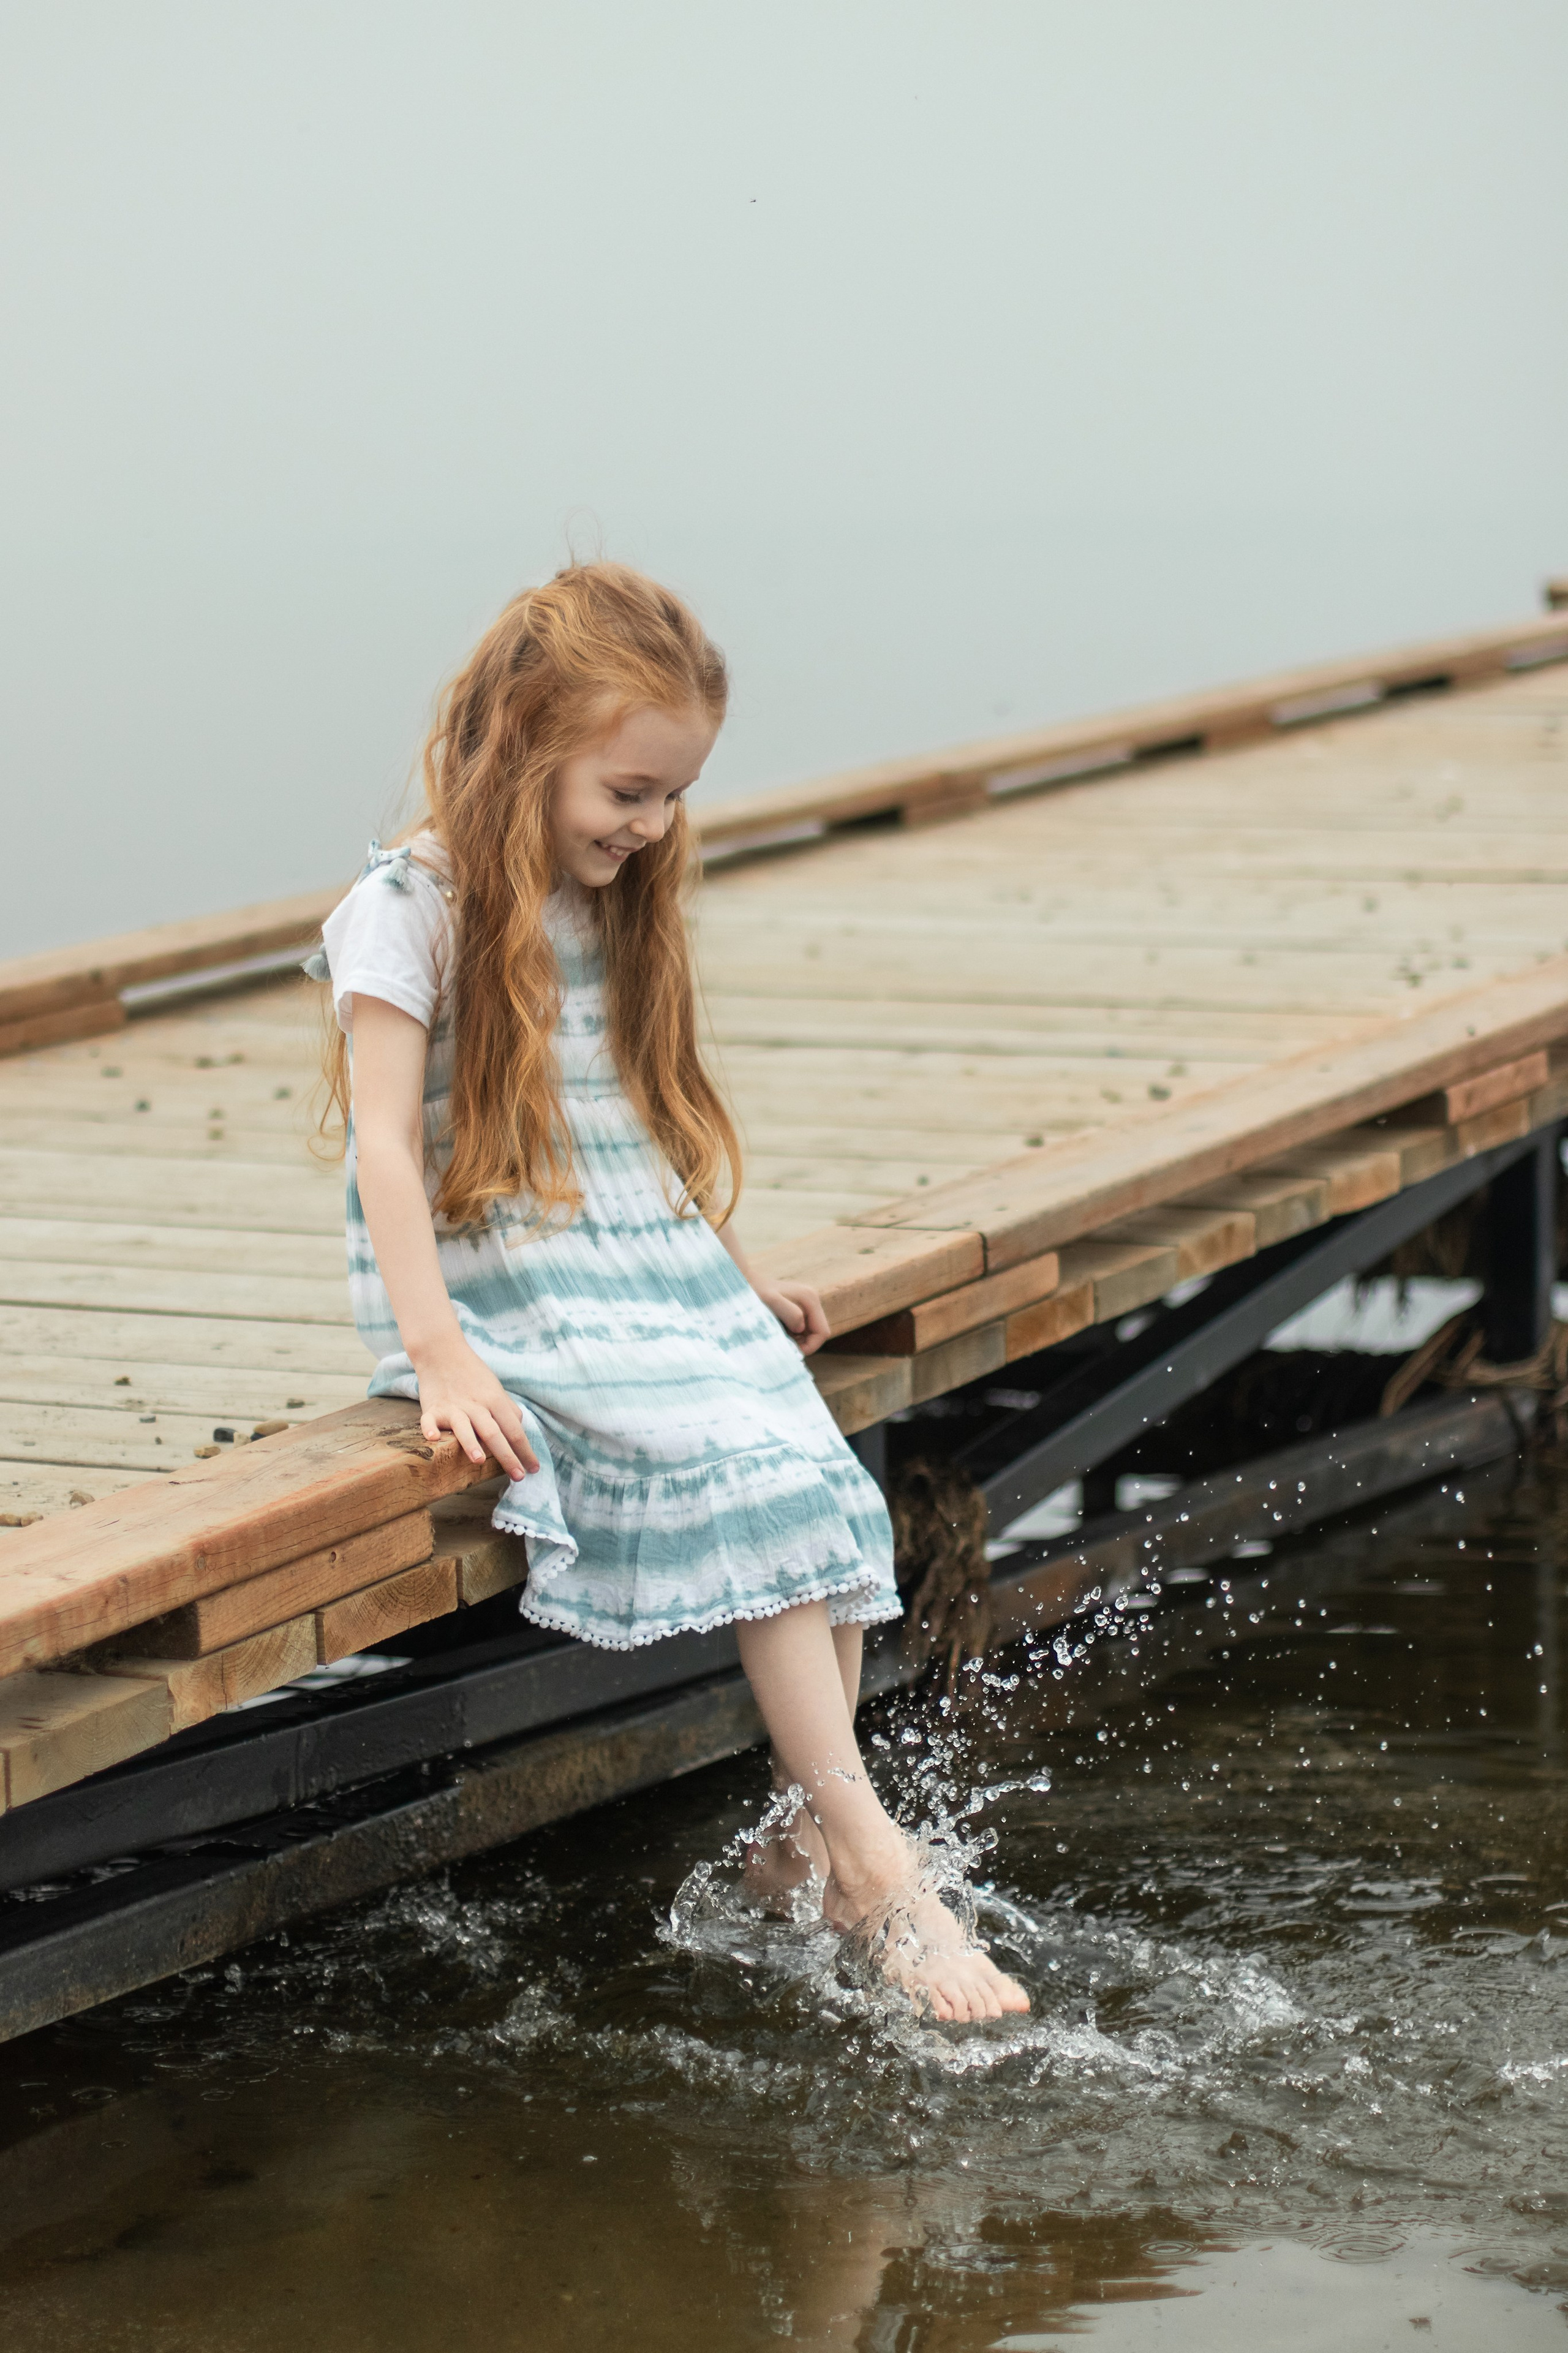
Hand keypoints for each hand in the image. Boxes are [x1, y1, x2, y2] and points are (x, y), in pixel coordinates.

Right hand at [410, 1334, 539, 1478]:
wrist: (442, 1352)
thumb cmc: (473, 1374)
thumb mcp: (496, 1388)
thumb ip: (508, 1409)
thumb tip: (520, 1429)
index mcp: (495, 1400)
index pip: (514, 1430)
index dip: (526, 1450)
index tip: (534, 1469)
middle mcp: (476, 1404)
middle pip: (494, 1432)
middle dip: (507, 1456)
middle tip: (519, 1476)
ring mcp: (453, 1406)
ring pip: (464, 1426)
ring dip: (470, 1443)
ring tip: (478, 1460)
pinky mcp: (432, 1407)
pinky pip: (429, 1419)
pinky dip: (430, 1428)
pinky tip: (432, 1437)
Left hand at [751, 1277, 829, 1355]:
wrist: (745, 1281)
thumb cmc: (755, 1291)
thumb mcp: (771, 1302)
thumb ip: (790, 1313)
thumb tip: (801, 1328)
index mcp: (810, 1299)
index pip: (823, 1332)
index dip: (810, 1346)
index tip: (791, 1350)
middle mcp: (812, 1300)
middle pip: (818, 1333)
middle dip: (803, 1343)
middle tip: (783, 1342)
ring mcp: (805, 1304)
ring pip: (809, 1332)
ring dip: (797, 1340)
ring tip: (779, 1335)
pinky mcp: (797, 1308)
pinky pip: (801, 1328)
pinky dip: (792, 1335)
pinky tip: (778, 1330)